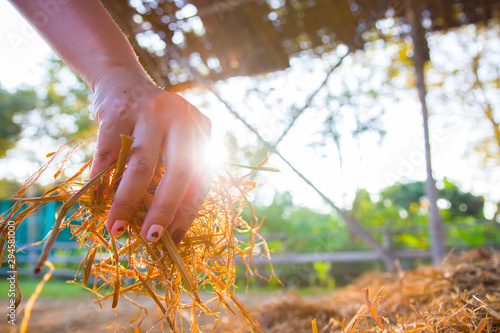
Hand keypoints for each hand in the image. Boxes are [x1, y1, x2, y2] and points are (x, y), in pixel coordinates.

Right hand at [89, 67, 210, 242]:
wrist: (121, 80)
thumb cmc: (152, 122)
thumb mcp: (175, 138)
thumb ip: (177, 170)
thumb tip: (168, 224)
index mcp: (201, 129)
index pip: (202, 176)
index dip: (188, 211)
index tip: (175, 239)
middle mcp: (181, 118)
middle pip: (180, 172)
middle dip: (164, 210)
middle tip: (150, 238)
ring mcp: (149, 112)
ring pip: (141, 167)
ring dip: (127, 203)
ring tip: (117, 228)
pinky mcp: (117, 111)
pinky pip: (108, 156)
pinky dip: (101, 182)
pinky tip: (97, 202)